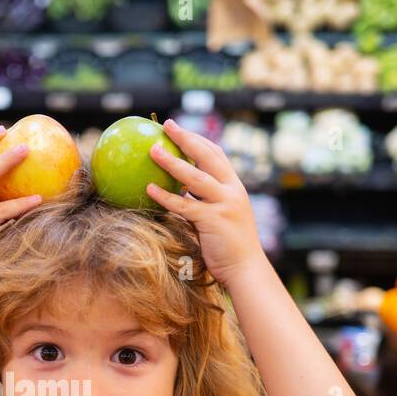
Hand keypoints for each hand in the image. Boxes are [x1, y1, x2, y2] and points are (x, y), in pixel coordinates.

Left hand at [145, 118, 261, 286]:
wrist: (246, 269)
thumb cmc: (230, 248)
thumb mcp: (223, 218)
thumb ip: (207, 203)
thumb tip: (182, 195)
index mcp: (234, 187)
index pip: (217, 155)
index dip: (198, 140)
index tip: (179, 130)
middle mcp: (232, 190)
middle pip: (207, 157)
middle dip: (186, 138)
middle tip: (166, 125)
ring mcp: (224, 204)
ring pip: (195, 177)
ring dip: (172, 162)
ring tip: (152, 150)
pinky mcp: (213, 221)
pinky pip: (184, 206)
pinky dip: (166, 196)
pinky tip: (149, 188)